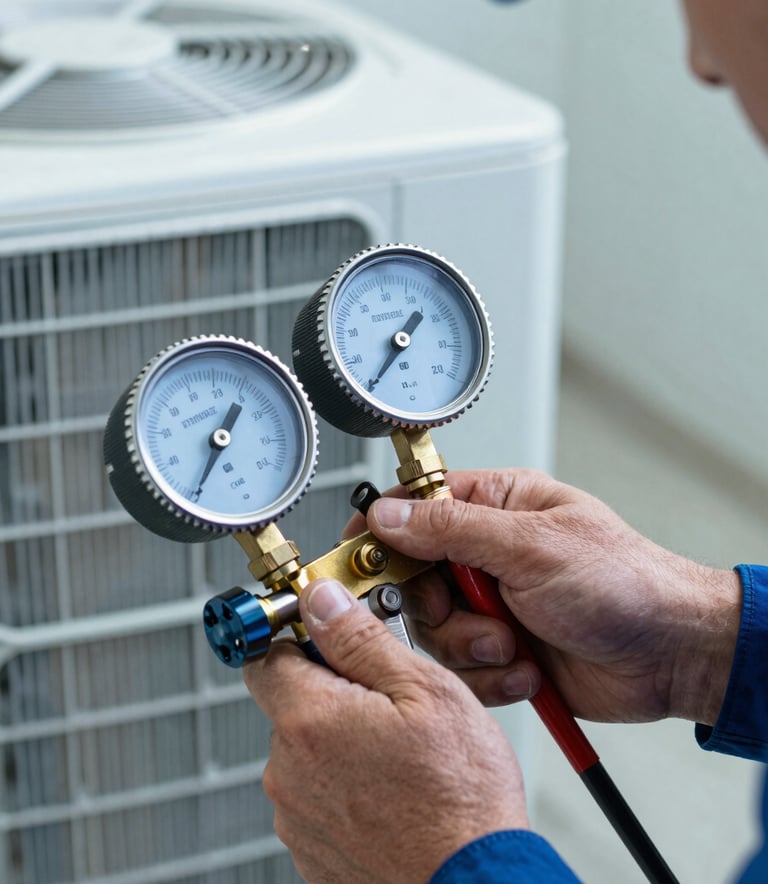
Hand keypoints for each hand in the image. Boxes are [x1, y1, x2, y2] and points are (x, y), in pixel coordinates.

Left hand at [244, 578, 528, 883]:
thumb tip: (321, 601)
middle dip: (333, 692)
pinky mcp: (311, 853)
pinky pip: (318, 798)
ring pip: (308, 752)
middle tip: (390, 700)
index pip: (265, 655)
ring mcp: (296, 818)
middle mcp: (288, 772)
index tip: (329, 636)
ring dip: (342, 742)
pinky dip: (346, 788)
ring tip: (400, 755)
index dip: (299, 638)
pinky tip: (393, 792)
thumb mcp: (424, 690)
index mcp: (308, 720)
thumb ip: (361, 639)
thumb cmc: (461, 798)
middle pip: (292, 704)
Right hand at [357, 468, 740, 725]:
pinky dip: (492, 677)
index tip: (358, 557)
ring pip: (434, 631)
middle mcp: (488, 554)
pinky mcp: (500, 650)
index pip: (416, 506)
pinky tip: (528, 669)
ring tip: (514, 644)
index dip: (383, 532)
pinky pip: (461, 670)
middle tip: (474, 612)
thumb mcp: (532, 546)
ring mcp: (493, 604)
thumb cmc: (624, 582)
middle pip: (415, 579)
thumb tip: (389, 516)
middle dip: (441, 608)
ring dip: (472, 646)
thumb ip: (452, 529)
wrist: (671, 654)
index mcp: (497, 507)